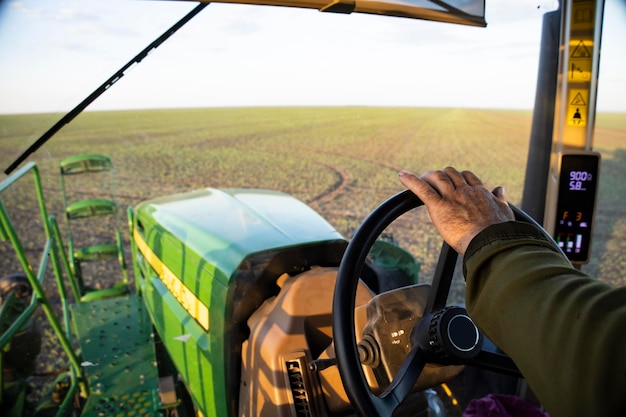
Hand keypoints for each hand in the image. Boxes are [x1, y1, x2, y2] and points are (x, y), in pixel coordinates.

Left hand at [398, 167, 513, 255]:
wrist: (492, 243)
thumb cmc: (499, 232)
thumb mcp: (504, 211)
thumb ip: (500, 199)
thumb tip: (500, 188)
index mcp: (479, 192)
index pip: (466, 177)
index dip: (457, 177)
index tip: (453, 182)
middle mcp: (465, 191)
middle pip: (450, 173)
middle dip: (441, 176)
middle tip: (433, 182)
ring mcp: (452, 197)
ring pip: (437, 177)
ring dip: (427, 177)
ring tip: (420, 180)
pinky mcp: (439, 207)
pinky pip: (422, 189)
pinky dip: (411, 181)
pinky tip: (401, 176)